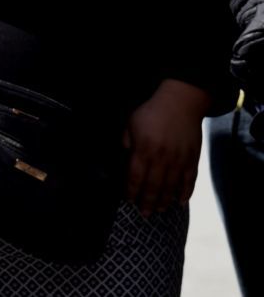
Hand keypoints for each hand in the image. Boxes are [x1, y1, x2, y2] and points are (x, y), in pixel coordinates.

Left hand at [123, 79, 210, 215]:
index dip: (132, 191)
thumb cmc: (152, 112)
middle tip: (144, 214)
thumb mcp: (131, 123)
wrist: (181, 104)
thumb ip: (127, 142)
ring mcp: (179, 161)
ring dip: (164, 201)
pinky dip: (185, 193)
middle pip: (153, 187)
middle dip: (147, 202)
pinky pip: (189, 181)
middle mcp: (161, 159)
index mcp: (144, 151)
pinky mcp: (192, 160)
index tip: (129, 200)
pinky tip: (181, 202)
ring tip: (158, 210)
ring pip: (171, 187)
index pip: (135, 177)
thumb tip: (126, 158)